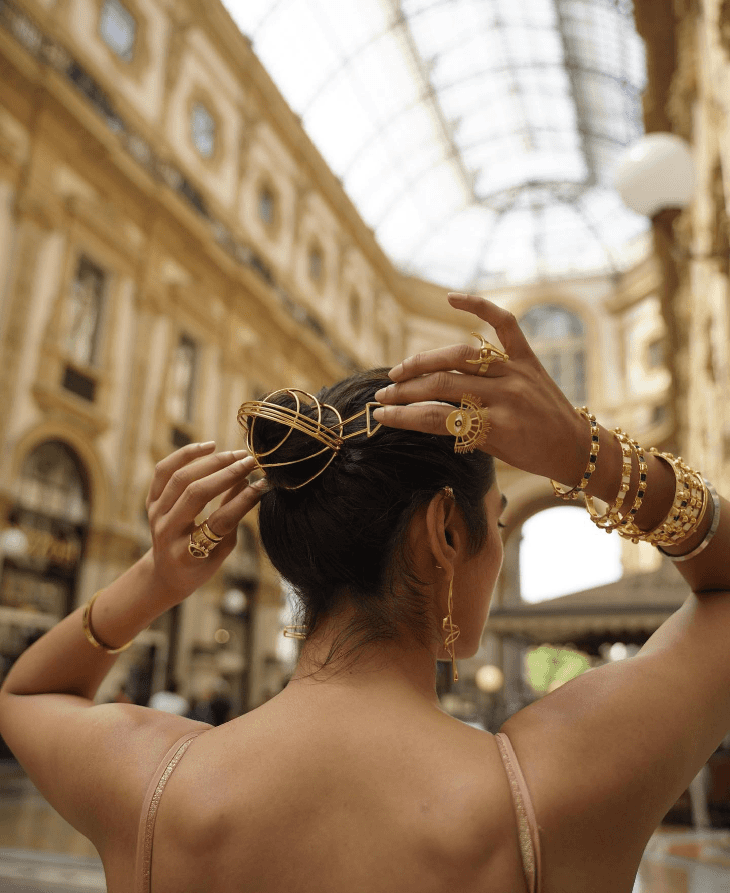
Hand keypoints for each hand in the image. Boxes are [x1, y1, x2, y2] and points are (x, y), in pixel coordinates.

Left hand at [144, 443, 265, 602]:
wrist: (166, 572)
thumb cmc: (202, 563)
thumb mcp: (222, 550)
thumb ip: (234, 518)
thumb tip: (251, 482)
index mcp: (187, 554)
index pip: (220, 520)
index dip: (244, 500)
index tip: (263, 483)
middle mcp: (166, 531)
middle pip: (197, 493)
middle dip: (227, 474)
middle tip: (251, 462)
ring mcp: (155, 514)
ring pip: (181, 477)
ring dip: (212, 462)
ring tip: (235, 455)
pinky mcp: (150, 501)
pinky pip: (164, 470)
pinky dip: (186, 454)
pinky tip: (210, 447)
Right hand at [373, 293, 588, 484]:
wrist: (577, 446)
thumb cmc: (533, 455)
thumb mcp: (494, 451)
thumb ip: (461, 429)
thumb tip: (417, 413)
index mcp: (498, 426)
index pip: (438, 418)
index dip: (404, 417)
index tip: (380, 417)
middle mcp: (508, 394)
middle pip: (443, 386)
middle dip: (406, 391)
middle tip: (383, 396)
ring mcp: (518, 371)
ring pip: (460, 357)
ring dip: (425, 361)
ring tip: (401, 371)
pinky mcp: (528, 356)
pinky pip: (503, 325)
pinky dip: (478, 306)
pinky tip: (451, 299)